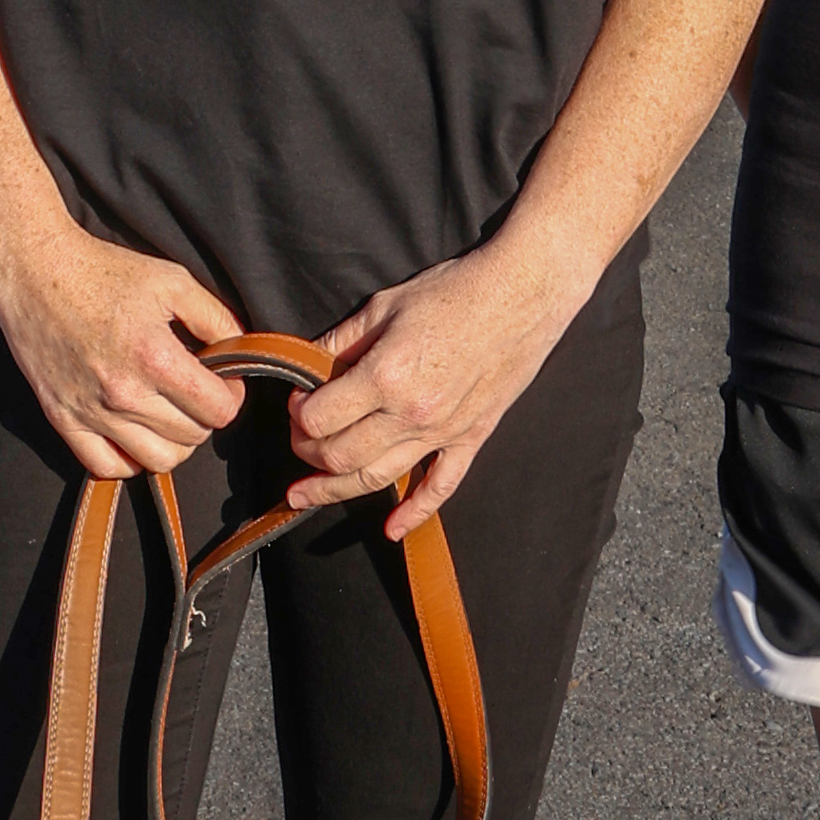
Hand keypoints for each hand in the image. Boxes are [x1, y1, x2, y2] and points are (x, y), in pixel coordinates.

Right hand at [0, 218, 244, 482]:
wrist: (35, 271)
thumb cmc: (104, 270)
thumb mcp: (173, 281)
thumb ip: (216, 319)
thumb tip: (240, 351)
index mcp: (156, 357)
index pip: (219, 410)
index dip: (231, 395)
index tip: (222, 379)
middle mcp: (125, 393)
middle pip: (192, 438)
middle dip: (204, 415)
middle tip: (194, 391)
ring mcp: (92, 412)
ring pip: (157, 461)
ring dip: (174, 442)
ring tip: (168, 414)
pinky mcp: (63, 419)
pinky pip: (107, 466)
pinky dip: (128, 459)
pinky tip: (133, 432)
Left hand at [286, 242, 573, 537]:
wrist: (522, 293)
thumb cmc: (454, 291)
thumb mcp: (385, 305)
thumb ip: (341, 341)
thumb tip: (306, 365)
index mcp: (386, 376)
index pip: (319, 417)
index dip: (297, 413)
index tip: (296, 402)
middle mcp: (411, 413)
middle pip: (340, 455)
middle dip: (308, 452)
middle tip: (298, 439)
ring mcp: (443, 432)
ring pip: (377, 478)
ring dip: (334, 490)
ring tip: (304, 495)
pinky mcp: (470, 437)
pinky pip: (441, 487)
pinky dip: (414, 513)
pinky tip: (392, 528)